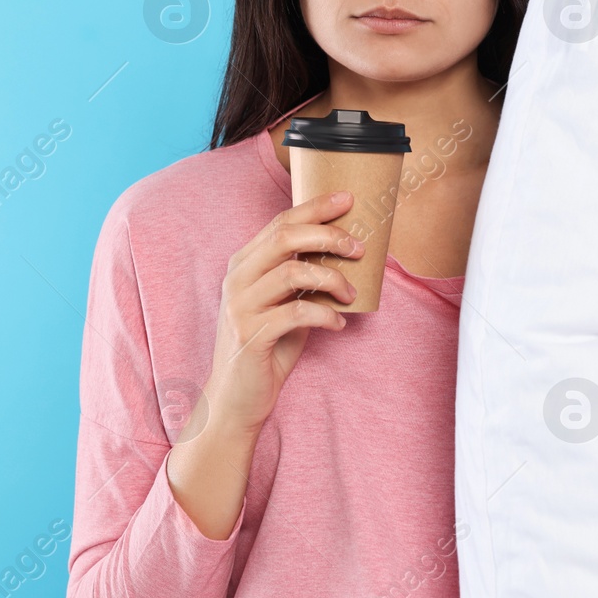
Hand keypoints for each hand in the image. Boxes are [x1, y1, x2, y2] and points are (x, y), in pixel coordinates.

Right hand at [202, 189, 362, 434]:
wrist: (237, 398)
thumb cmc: (267, 347)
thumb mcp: (284, 304)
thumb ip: (303, 278)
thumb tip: (346, 252)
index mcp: (244, 264)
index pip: (281, 222)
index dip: (316, 206)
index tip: (348, 199)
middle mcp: (237, 278)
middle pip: (285, 236)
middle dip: (329, 236)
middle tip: (360, 247)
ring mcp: (240, 305)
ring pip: (293, 271)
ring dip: (332, 279)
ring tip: (351, 293)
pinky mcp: (250, 334)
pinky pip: (297, 313)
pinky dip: (325, 315)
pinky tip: (339, 324)